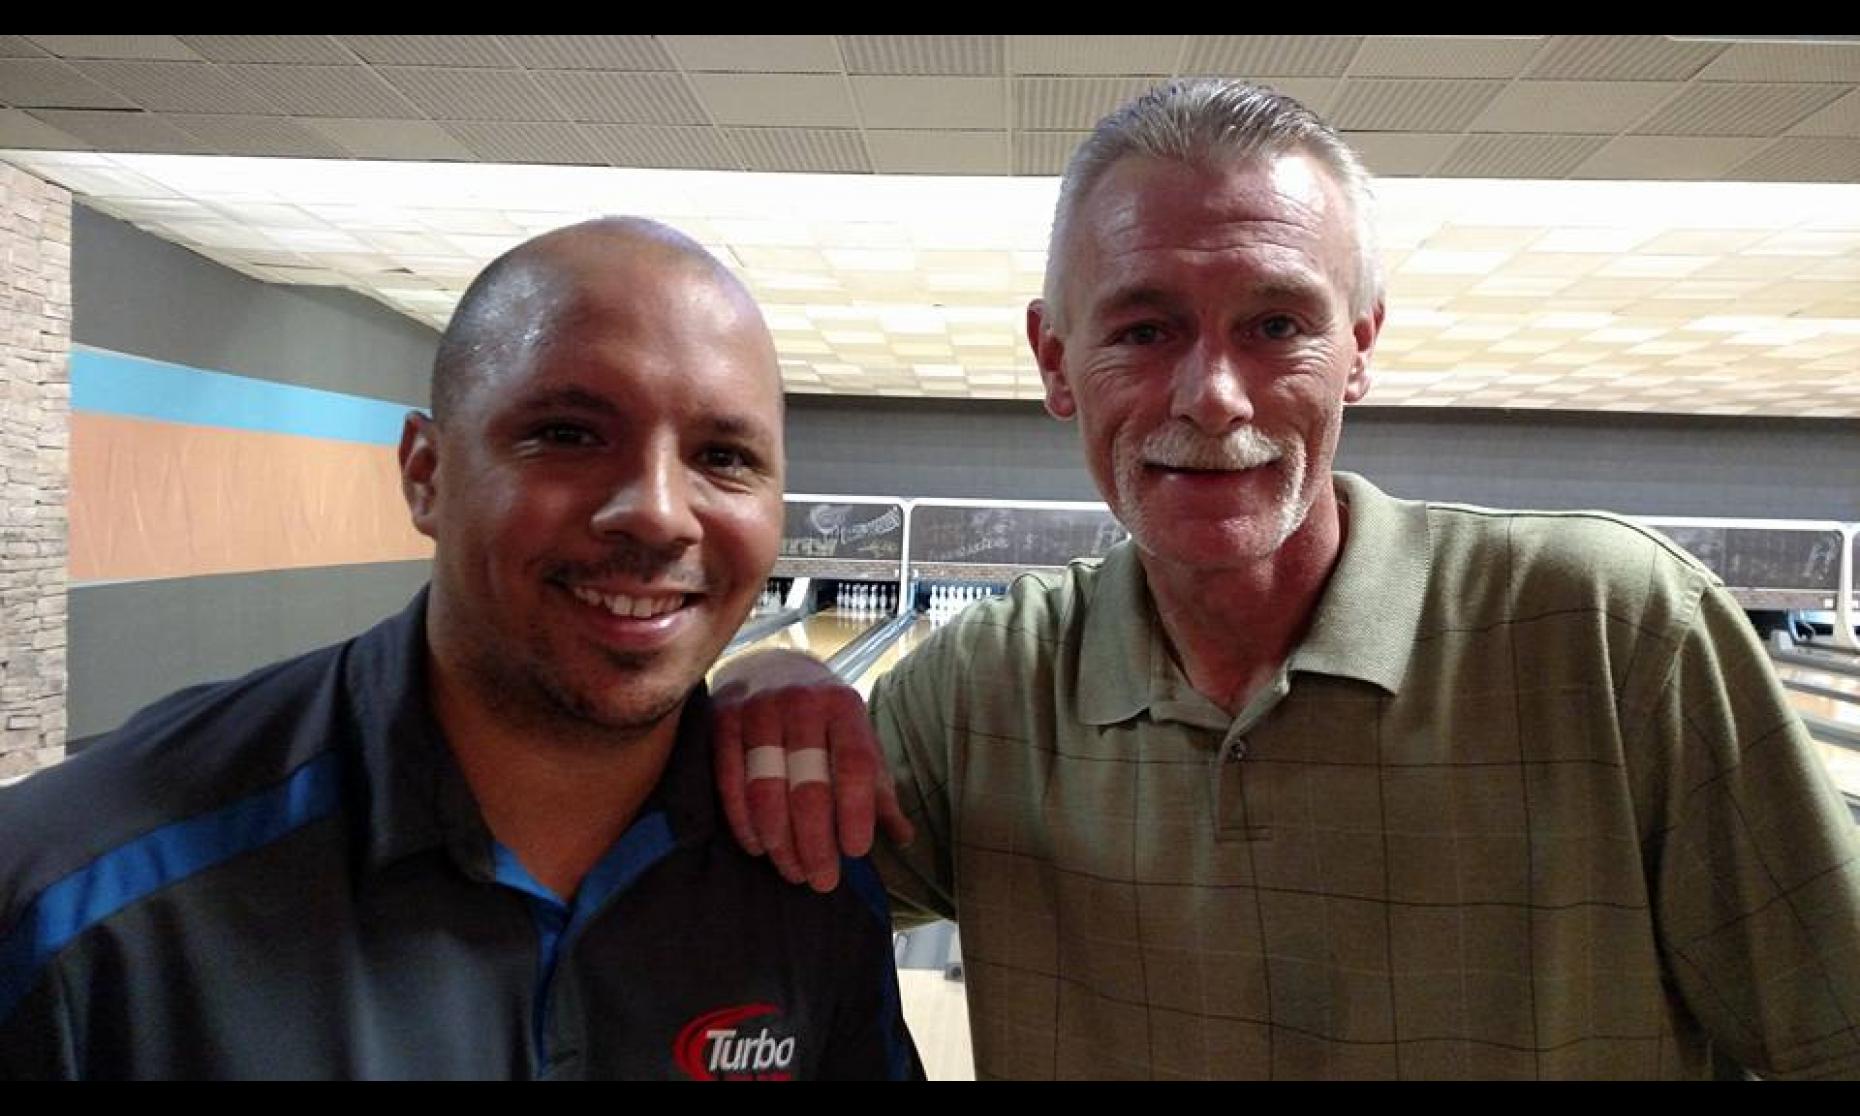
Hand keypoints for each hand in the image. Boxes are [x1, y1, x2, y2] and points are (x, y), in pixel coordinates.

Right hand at [712, 650, 914, 891]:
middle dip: (816, 842)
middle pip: (808, 786)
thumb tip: (903, 837)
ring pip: (765, 790)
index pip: (855, 765)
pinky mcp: (722, 721)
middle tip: (823, 880)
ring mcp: (757, 710)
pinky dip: (744, 823)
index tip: (856, 852)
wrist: (771, 667)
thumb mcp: (858, 740)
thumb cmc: (824, 719)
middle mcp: (801, 703)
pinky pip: (729, 783)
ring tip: (794, 871)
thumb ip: (877, 788)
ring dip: (780, 841)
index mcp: (843, 707)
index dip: (856, 812)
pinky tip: (759, 847)